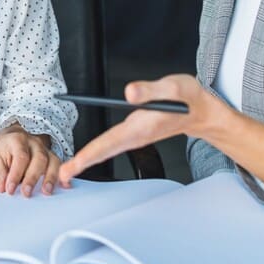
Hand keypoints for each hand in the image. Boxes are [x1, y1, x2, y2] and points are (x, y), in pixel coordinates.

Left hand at [0, 124, 59, 196]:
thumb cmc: (4, 149)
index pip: (20, 158)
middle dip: (33, 178)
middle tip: (26, 193)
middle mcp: (34, 143)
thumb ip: (0, 173)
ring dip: (50, 178)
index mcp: (18, 140)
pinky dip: (62, 177)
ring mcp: (45, 149)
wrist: (13, 137)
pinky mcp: (51, 157)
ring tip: (46, 192)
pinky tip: (64, 186)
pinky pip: (60, 165)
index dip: (16, 175)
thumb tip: (3, 187)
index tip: (10, 189)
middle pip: (39, 159)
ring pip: (53, 162)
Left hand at [59, 74, 219, 185]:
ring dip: (86, 160)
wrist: (201, 112)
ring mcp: (134, 137)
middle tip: (62, 175)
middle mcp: (135, 135)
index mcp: (140, 127)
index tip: (74, 163)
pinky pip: (110, 147)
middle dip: (82, 164)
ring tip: (68, 171)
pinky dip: (96, 153)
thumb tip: (129, 92)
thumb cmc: (187, 99)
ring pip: (106, 151)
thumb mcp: (172, 87)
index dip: (90, 153)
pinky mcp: (134, 134)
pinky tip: (86, 157)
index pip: (109, 142)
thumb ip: (150, 90)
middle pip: (103, 151)